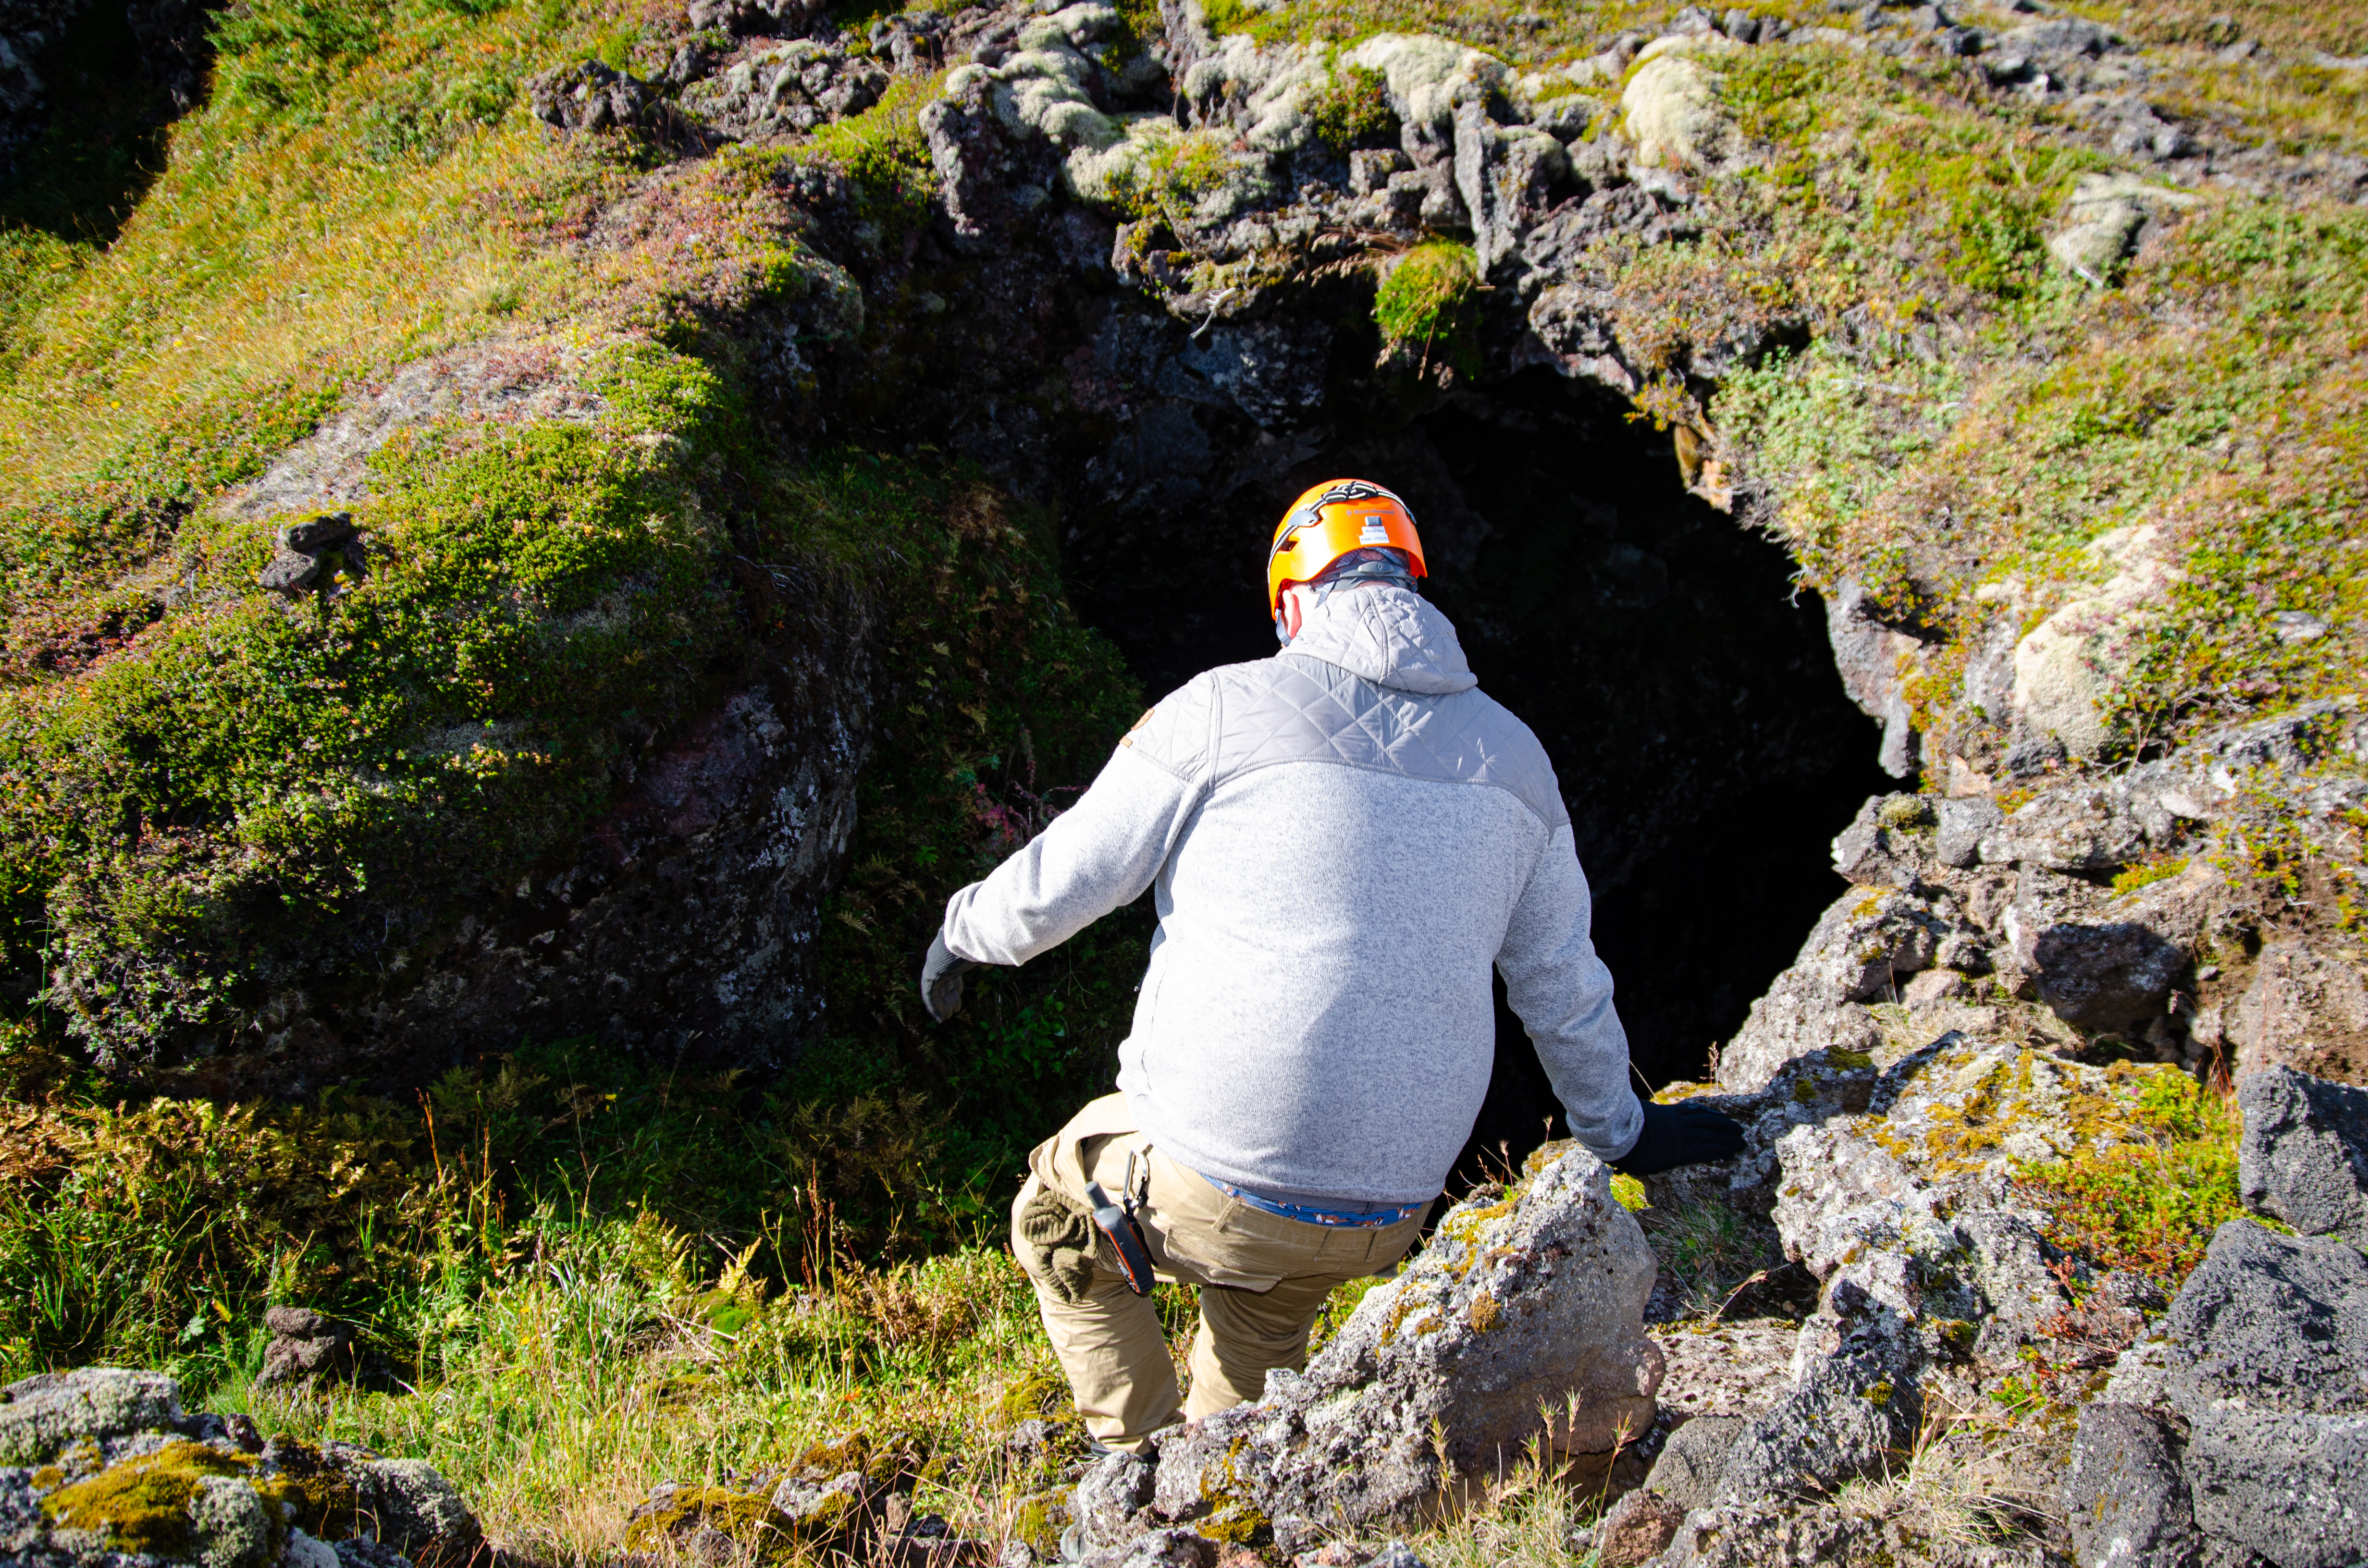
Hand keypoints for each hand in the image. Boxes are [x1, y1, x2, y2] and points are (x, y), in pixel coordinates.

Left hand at [920, 930, 978, 1022]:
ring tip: (948, 1015)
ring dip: (942, 1003)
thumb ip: (982, 959)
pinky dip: (934, 1006)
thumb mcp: (981, 952)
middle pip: (943, 980)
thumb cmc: (978, 940)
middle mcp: (940, 959)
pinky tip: (940, 1017)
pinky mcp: (931, 974)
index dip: (955, 983)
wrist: (967, 934)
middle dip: (949, 995)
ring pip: (935, 989)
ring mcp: (934, 966)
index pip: (950, 970)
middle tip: (955, 1007)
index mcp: (951, 952)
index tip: (960, 992)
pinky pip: (929, 994)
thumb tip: (986, 967)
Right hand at [1612, 1097, 1745, 1174]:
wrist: (1619, 1134)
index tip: (1722, 1118)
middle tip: (1739, 1129)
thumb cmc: (1621, 1125)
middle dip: (1725, 1125)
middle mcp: (1678, 1123)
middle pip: (1707, 1121)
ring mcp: (1680, 1136)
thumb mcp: (1635, 1114)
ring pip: (1711, 1134)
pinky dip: (1721, 1151)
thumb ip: (1642, 1114)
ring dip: (1729, 1138)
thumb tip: (1635, 1112)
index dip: (1711, 1115)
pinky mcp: (1679, 1152)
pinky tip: (1731, 1153)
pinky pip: (1705, 1150)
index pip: (1695, 1112)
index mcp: (1668, 1114)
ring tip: (1741, 1142)